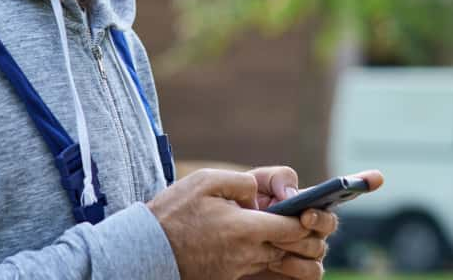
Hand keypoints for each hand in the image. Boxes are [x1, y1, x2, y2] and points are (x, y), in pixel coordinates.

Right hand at [146, 169, 312, 279]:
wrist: (145, 250)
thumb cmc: (174, 213)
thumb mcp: (206, 181)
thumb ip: (241, 182)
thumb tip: (258, 194)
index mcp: (245, 228)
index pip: (292, 227)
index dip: (305, 218)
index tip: (307, 210)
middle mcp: (246, 253)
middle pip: (289, 248)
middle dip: (301, 236)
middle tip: (306, 222)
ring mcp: (237, 269)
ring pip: (274, 259)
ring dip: (281, 246)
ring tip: (280, 229)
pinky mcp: (227, 278)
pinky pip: (255, 267)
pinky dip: (261, 255)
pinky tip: (253, 241)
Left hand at [242, 168, 385, 279]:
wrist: (219, 242)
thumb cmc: (239, 210)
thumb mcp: (253, 185)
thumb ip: (277, 179)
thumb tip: (294, 196)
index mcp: (307, 201)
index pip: (340, 192)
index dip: (363, 182)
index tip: (377, 177)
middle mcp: (313, 227)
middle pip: (331, 222)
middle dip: (320, 218)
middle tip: (303, 216)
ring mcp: (307, 252)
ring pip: (320, 247)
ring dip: (300, 242)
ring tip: (276, 240)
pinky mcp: (298, 275)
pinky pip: (313, 272)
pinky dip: (297, 265)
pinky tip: (277, 259)